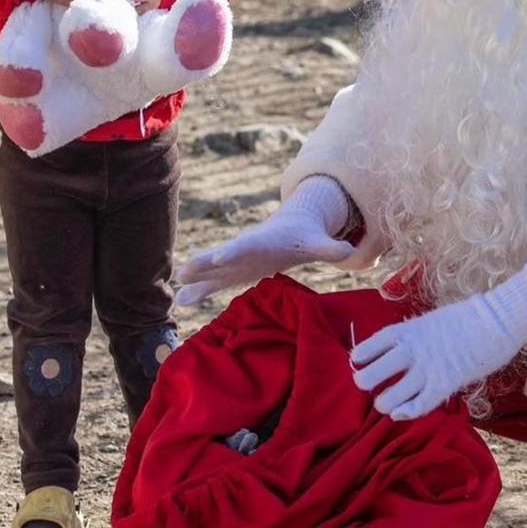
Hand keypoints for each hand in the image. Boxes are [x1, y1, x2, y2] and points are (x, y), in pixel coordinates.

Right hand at [175, 176, 354, 305]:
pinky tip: (182, 299)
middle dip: (205, 262)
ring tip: (177, 290)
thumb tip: (348, 252)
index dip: (235, 251)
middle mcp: (247, 249)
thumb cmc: (307, 236)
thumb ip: (331, 247)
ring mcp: (239, 261)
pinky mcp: (236, 271)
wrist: (294, 228)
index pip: (248, 245)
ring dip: (197, 278)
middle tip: (185, 270)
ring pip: (213, 270)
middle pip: (223, 255)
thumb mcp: (319, 242)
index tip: (220, 257)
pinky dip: (200, 289)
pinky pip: (215, 281)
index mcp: (266, 241)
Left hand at [350, 262, 526, 420]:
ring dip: (384, 402)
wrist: (497, 320)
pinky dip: (407, 412)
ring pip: (394, 394)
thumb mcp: (433, 320)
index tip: (355, 361)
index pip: (375, 343)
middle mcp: (414, 349)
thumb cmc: (468, 318)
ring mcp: (429, 367)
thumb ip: (416, 335)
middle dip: (365, 381)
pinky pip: (420, 404)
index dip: (362, 354)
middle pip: (377, 371)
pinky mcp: (446, 383)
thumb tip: (403, 348)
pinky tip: (400, 414)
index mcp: (410, 329)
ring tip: (383, 404)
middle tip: (363, 385)